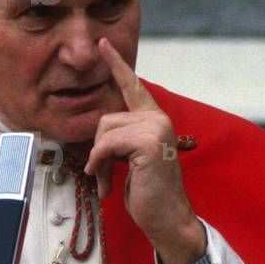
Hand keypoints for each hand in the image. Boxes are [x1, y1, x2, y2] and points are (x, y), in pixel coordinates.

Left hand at [84, 38, 205, 263]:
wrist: (167, 218)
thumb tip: (97, 134)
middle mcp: (157, 118)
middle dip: (97, 150)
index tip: (103, 44)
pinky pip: (107, 145)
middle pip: (105, 118)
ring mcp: (156, 128)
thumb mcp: (130, 159)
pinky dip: (99, 165)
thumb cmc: (147, 193)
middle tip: (102, 175)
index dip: (116, 64)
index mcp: (153, 119)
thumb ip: (120, 138)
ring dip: (98, 161)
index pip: (132, 86)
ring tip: (107, 181)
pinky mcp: (149, 142)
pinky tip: (106, 183)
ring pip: (104, 131)